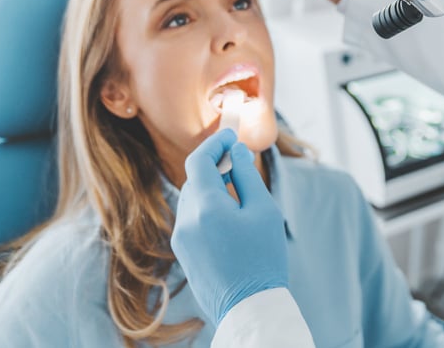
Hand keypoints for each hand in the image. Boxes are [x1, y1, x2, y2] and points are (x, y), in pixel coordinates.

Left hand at [171, 129, 288, 324]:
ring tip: (239, 195)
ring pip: (193, 199)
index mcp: (206, 207)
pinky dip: (207, 209)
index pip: (198, 160)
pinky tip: (230, 220)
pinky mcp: (182, 252)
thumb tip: (236, 151)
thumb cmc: (263, 257)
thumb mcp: (263, 210)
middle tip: (240, 162)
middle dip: (216, 167)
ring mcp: (180, 238)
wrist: (249, 307)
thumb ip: (247, 174)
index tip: (230, 135)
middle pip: (195, 179)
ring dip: (212, 189)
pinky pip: (192, 219)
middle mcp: (186, 220)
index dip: (214, 143)